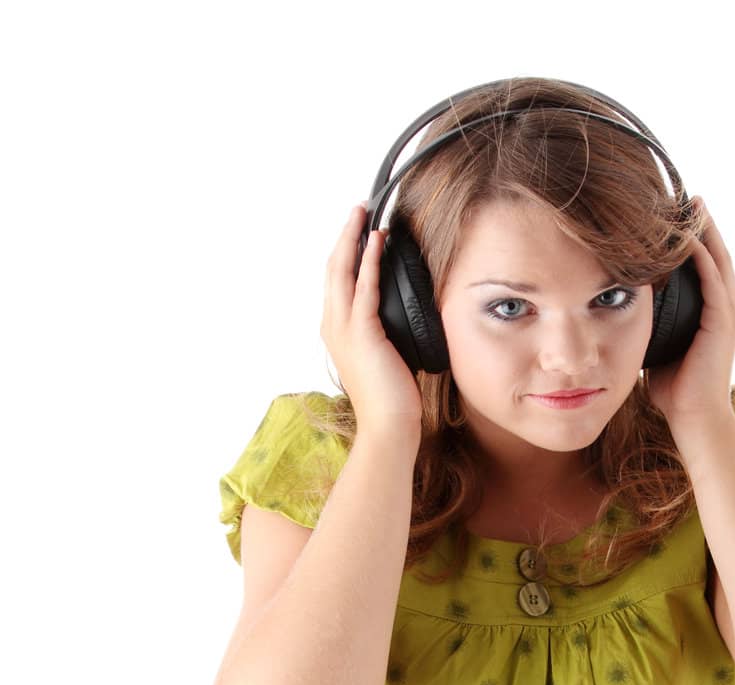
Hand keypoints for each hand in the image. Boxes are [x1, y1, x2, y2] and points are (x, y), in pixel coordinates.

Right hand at [321, 205, 423, 432]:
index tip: (357, 230)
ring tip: (364, 213)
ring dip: (353, 238)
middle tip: (357, 209)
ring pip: (342, 271)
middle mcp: (333, 326)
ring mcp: (344, 329)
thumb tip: (402, 316)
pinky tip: (378, 240)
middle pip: (333, 268)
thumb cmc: (391, 399)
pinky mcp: (362, 333)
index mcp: (336, 332)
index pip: (336, 282)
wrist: (388, 426)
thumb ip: (384, 333)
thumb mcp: (385, 357)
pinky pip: (364, 287)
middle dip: (345, 235)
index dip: (344, 252)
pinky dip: (369, 260)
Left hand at [644, 198, 734, 431]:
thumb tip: (622, 313)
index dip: (692, 239)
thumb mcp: (657, 348)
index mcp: (710, 312)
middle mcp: (723, 307)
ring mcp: (726, 313)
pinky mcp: (722, 321)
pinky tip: (686, 236)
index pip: (704, 265)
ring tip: (691, 203)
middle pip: (715, 253)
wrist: (694, 419)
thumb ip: (649, 326)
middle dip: (701, 224)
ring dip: (704, 230)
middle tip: (687, 195)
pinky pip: (712, 278)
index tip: (675, 215)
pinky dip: (701, 255)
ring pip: (717, 259)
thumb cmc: (674, 391)